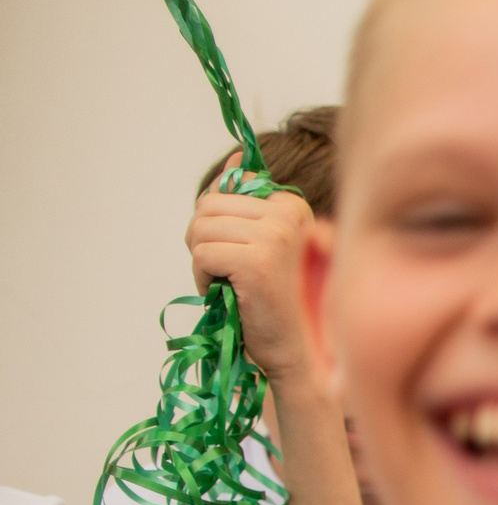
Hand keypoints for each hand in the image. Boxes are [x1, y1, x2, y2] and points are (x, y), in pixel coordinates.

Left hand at [187, 185, 317, 381]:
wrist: (290, 348)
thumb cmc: (269, 299)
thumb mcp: (259, 241)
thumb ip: (246, 199)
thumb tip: (235, 156)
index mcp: (293, 205)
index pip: (225, 190)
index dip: (218, 224)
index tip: (242, 252)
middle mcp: (288, 215)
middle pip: (206, 206)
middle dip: (205, 241)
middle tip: (232, 273)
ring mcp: (275, 237)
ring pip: (198, 229)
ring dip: (203, 262)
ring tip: (232, 284)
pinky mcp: (256, 262)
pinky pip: (201, 254)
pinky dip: (204, 279)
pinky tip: (230, 294)